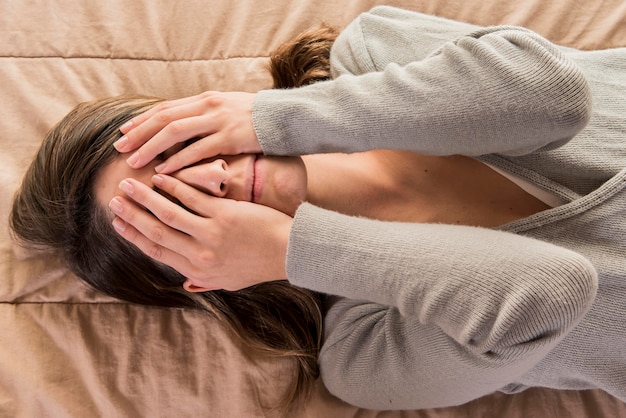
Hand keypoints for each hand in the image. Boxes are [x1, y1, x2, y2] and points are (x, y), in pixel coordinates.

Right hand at [108, 175, 291, 290]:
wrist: (289, 252)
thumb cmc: (259, 265)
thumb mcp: (229, 282)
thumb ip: (205, 282)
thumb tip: (186, 284)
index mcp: (197, 272)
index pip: (157, 252)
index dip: (134, 236)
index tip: (118, 223)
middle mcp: (199, 256)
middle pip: (156, 233)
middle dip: (132, 216)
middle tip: (114, 200)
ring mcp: (210, 235)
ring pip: (167, 214)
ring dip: (144, 198)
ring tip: (128, 184)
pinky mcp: (224, 216)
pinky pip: (191, 199)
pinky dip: (173, 187)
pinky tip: (160, 177)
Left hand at [114, 91, 260, 172]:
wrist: (286, 118)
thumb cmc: (257, 119)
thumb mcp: (228, 109)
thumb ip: (206, 115)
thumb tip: (185, 126)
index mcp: (205, 99)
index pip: (166, 108)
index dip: (142, 120)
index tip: (123, 132)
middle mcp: (208, 106)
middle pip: (164, 118)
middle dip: (139, 133)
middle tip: (119, 148)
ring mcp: (218, 121)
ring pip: (174, 132)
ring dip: (151, 147)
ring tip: (134, 162)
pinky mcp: (230, 138)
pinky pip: (197, 150)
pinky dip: (178, 161)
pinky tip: (164, 172)